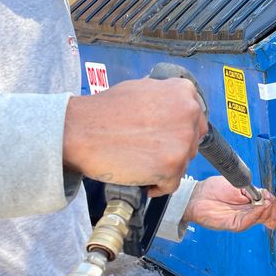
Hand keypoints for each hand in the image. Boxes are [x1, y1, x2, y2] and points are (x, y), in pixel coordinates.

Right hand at [63, 78, 206, 196]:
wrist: (80, 130)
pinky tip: (139, 175)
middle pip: (191, 143)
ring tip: (139, 160)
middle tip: (147, 150)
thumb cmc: (104, 112)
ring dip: (164, 167)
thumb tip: (177, 111)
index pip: (196, 119)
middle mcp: (189, 113)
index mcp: (183, 92)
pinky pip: (171, 184)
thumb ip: (166, 99)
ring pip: (182, 164)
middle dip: (172, 150)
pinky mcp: (172, 167)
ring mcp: (182, 141)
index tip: (165, 137)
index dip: (178, 132)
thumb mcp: (142, 89)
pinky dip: (156, 186)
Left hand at [183, 177, 275, 232]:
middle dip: (274, 208)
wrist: (198, 196)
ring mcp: (242, 219)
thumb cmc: (213, 189)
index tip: (272, 197)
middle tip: (271, 200)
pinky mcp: (235, 224)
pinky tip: (259, 207)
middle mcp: (248, 212)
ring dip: (267, 210)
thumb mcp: (238, 185)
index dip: (274, 203)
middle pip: (269, 215)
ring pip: (262, 218)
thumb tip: (266, 196)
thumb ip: (252, 192)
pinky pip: (249, 221)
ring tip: (266, 201)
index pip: (269, 207)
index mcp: (250, 202)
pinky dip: (256, 214)